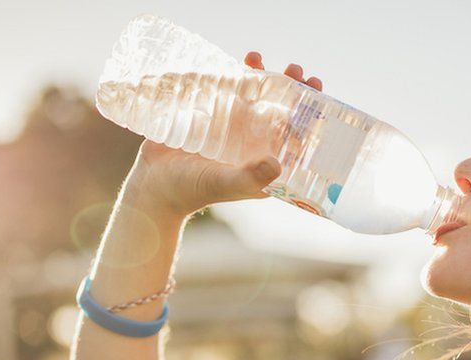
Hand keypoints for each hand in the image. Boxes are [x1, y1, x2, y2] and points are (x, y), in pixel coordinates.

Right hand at [123, 52, 324, 219]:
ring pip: (255, 96)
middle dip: (291, 89)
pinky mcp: (211, 115)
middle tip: (296, 71)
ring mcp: (233, 128)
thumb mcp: (224, 184)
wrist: (154, 185)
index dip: (310, 116)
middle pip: (280, 110)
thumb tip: (278, 163)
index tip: (317, 95)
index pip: (296, 136)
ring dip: (264, 76)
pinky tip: (241, 61)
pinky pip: (228, 90)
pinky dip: (235, 74)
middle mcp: (254, 143)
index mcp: (266, 162)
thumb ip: (250, 177)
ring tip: (259, 58)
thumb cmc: (192, 190)